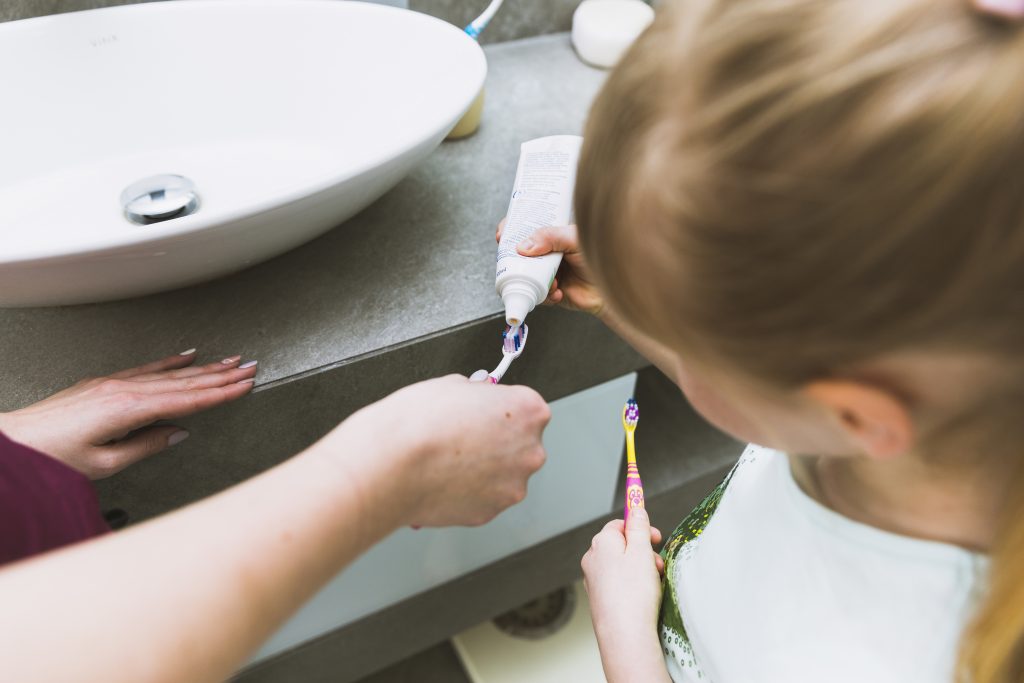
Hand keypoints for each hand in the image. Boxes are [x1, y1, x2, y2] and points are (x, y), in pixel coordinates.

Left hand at [0, 350, 256, 478]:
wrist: (13, 442)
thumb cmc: (51, 458)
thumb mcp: (104, 463)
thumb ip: (146, 446)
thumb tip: (177, 433)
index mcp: (128, 409)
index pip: (186, 400)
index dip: (219, 393)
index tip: (243, 386)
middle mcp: (123, 389)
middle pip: (184, 381)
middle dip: (220, 374)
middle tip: (248, 367)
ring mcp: (112, 382)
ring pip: (169, 372)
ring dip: (203, 366)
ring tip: (228, 361)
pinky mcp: (103, 383)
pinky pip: (146, 368)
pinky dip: (170, 361)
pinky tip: (186, 356)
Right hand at [325, 374, 550, 527]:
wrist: (392, 464)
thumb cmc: (419, 421)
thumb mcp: (453, 385)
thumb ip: (478, 394)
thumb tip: (477, 400)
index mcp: (529, 411)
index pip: (527, 407)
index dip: (500, 408)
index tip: (483, 412)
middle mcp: (531, 451)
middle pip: (521, 444)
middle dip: (497, 441)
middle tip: (463, 437)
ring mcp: (513, 486)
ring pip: (503, 474)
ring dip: (484, 469)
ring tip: (447, 461)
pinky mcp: (491, 512)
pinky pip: (484, 497)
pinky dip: (469, 491)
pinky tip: (443, 480)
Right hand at [496, 219, 604, 315]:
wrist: (613, 287)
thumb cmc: (600, 256)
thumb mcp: (575, 239)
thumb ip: (551, 237)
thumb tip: (523, 246)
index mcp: (551, 236)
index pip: (524, 227)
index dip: (510, 230)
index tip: (502, 235)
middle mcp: (546, 254)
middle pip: (519, 254)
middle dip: (514, 260)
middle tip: (517, 263)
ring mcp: (547, 273)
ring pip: (525, 276)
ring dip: (533, 280)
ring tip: (552, 281)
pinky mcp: (550, 293)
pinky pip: (537, 296)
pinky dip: (545, 295)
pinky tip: (558, 292)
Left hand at [582, 509, 670, 682]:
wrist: (624, 633)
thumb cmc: (633, 592)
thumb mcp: (641, 551)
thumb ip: (639, 527)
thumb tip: (636, 509)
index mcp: (601, 542)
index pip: (620, 524)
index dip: (640, 528)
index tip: (656, 537)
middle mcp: (592, 557)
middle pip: (621, 544)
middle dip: (643, 551)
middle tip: (658, 563)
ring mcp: (593, 578)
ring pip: (621, 564)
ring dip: (640, 568)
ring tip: (654, 582)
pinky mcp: (599, 596)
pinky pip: (618, 582)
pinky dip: (632, 583)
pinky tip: (643, 595)